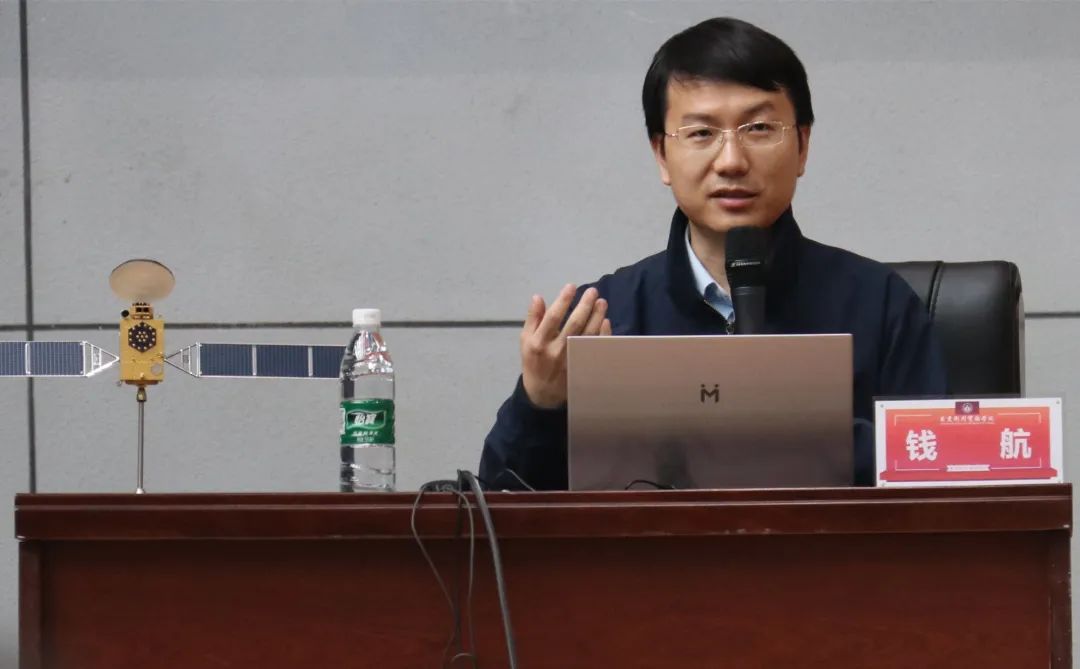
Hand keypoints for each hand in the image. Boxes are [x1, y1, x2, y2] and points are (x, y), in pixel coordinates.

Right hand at [520, 284, 611, 408]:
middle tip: (593, 291)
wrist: (542, 394)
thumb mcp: (525, 340)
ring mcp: (571, 360)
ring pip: (587, 335)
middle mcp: (556, 351)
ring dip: (597, 317)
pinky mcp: (582, 367)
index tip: (571, 286)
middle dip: (585, 306)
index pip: (553, 317)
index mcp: (539, 343)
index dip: (563, 300)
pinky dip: (602, 334)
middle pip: (574, 325)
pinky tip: (605, 321)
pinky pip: (595, 349)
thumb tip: (538, 297)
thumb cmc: (534, 362)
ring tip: (602, 302)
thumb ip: (532, 319)